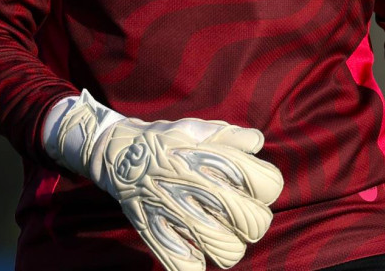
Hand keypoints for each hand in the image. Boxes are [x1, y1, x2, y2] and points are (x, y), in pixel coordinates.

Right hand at [49, 90, 283, 270]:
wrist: (117, 154)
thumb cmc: (163, 140)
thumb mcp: (196, 128)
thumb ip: (229, 137)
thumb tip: (257, 143)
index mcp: (213, 159)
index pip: (267, 184)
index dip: (267, 187)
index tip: (255, 187)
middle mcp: (200, 188)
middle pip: (255, 224)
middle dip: (253, 221)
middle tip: (240, 214)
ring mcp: (179, 215)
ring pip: (230, 252)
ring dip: (229, 245)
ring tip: (220, 233)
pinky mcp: (158, 236)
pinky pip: (191, 268)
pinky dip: (196, 262)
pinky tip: (194, 247)